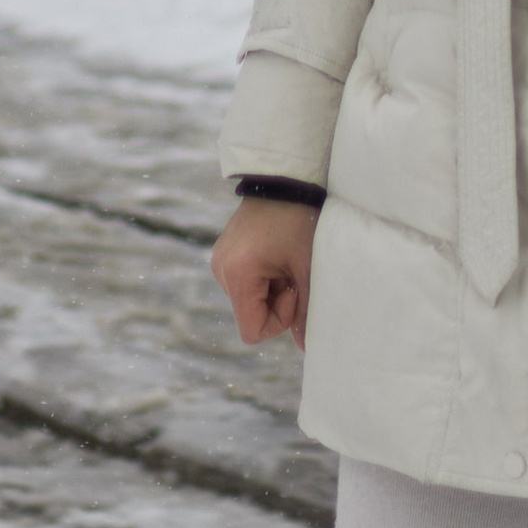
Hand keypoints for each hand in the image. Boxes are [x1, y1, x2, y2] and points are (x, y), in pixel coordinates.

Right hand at [212, 195, 317, 349]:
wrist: (284, 179)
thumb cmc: (299, 222)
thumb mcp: (307, 268)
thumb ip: (306, 311)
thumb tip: (306, 348)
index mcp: (239, 275)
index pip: (252, 331)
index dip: (278, 320)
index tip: (292, 288)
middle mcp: (222, 270)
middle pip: (250, 315)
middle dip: (276, 301)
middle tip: (293, 270)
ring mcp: (220, 261)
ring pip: (248, 300)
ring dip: (270, 289)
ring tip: (284, 259)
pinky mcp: (224, 253)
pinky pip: (243, 283)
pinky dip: (262, 278)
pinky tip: (275, 255)